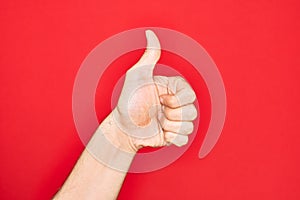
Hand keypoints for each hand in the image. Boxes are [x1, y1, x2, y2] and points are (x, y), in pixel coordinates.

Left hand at [111, 30, 196, 151]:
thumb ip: (149, 56)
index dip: (176, 99)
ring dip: (171, 126)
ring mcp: (176, 120)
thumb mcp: (137, 76)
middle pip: (192, 111)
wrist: (123, 128)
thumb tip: (150, 33)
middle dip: (172, 113)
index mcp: (173, 89)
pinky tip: (161, 133)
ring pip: (190, 126)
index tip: (160, 98)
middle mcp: (177, 104)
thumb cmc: (128, 101)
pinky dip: (172, 138)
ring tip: (158, 122)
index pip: (190, 94)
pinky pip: (185, 139)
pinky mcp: (174, 135)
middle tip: (157, 111)